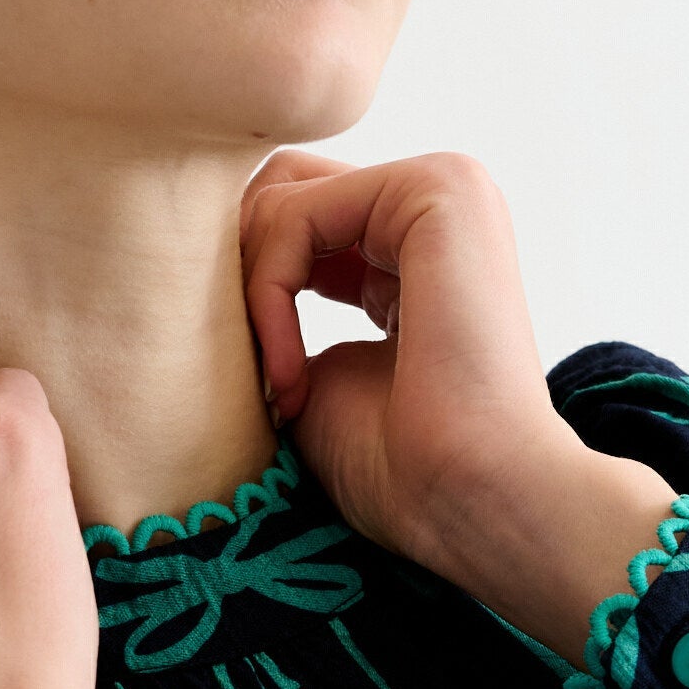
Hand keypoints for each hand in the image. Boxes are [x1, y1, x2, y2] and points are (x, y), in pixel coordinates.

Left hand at [242, 148, 676, 661]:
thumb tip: (214, 269)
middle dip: (242, 273)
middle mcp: (439, 205)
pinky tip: (292, 376)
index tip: (267, 393)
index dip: (253, 296)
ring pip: (280, 198)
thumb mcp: (317, 373)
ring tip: (278, 382)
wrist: (473, 500)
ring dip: (252, 296)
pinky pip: (295, 215)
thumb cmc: (401, 467)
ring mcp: (446, 187)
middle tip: (255, 368)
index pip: (294, 219)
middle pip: (281, 187)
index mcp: (421, 246)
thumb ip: (279, 310)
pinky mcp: (438, 188)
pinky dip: (269, 295)